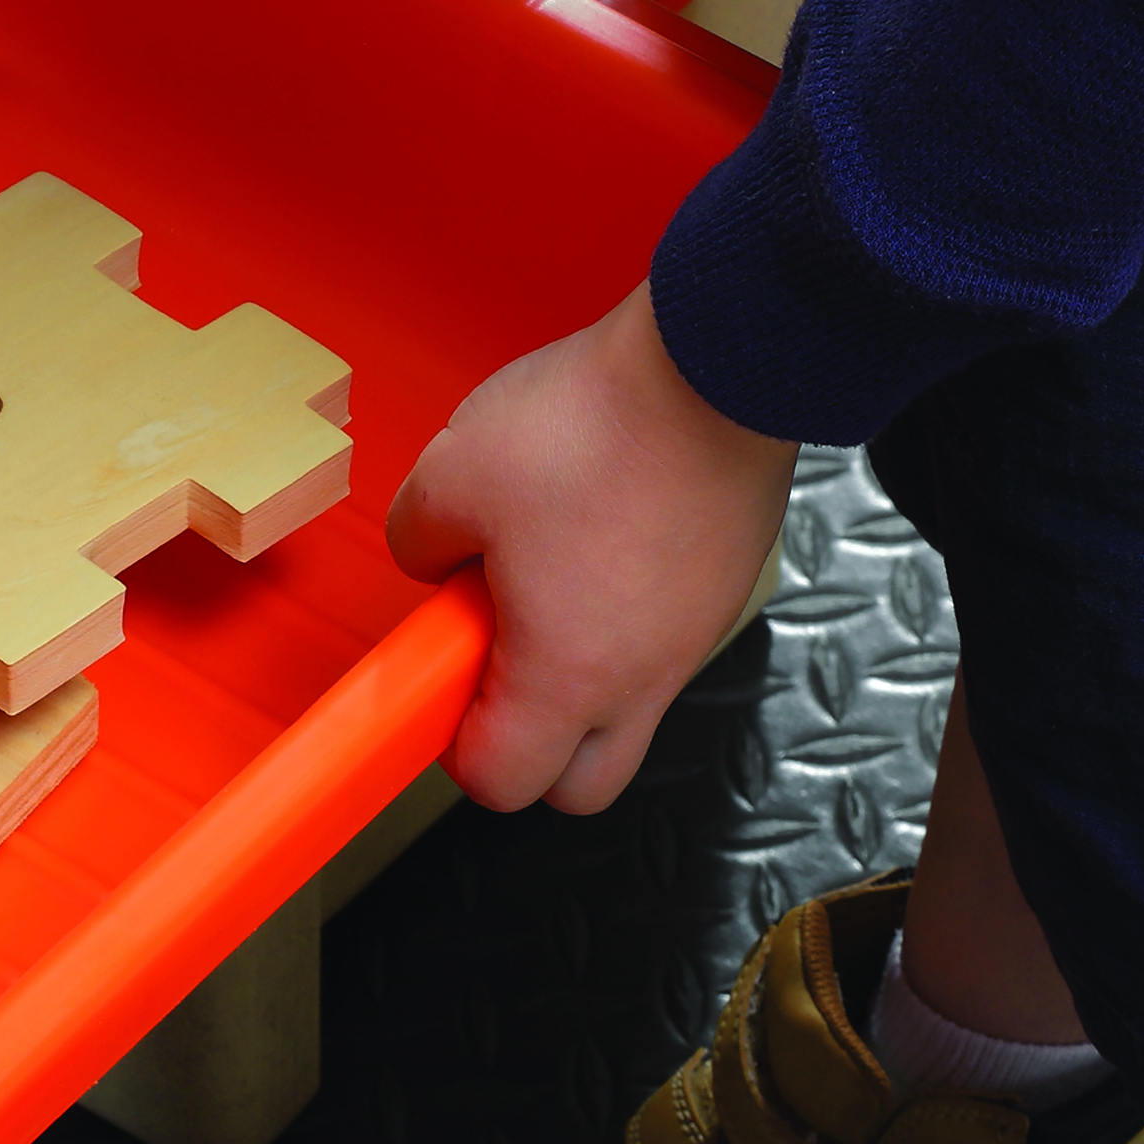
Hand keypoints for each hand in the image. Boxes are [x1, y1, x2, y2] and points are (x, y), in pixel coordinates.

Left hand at [387, 282, 795, 815]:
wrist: (718, 361)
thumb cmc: (597, 425)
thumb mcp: (451, 475)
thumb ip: (418, 538)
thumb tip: (430, 559)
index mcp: (569, 675)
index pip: (505, 782)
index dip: (456, 748)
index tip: (439, 689)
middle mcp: (644, 676)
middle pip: (583, 782)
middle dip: (529, 745)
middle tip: (489, 658)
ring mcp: (696, 634)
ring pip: (629, 708)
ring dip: (578, 675)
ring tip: (540, 580)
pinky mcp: (725, 583)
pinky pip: (665, 639)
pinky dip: (624, 618)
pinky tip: (594, 537)